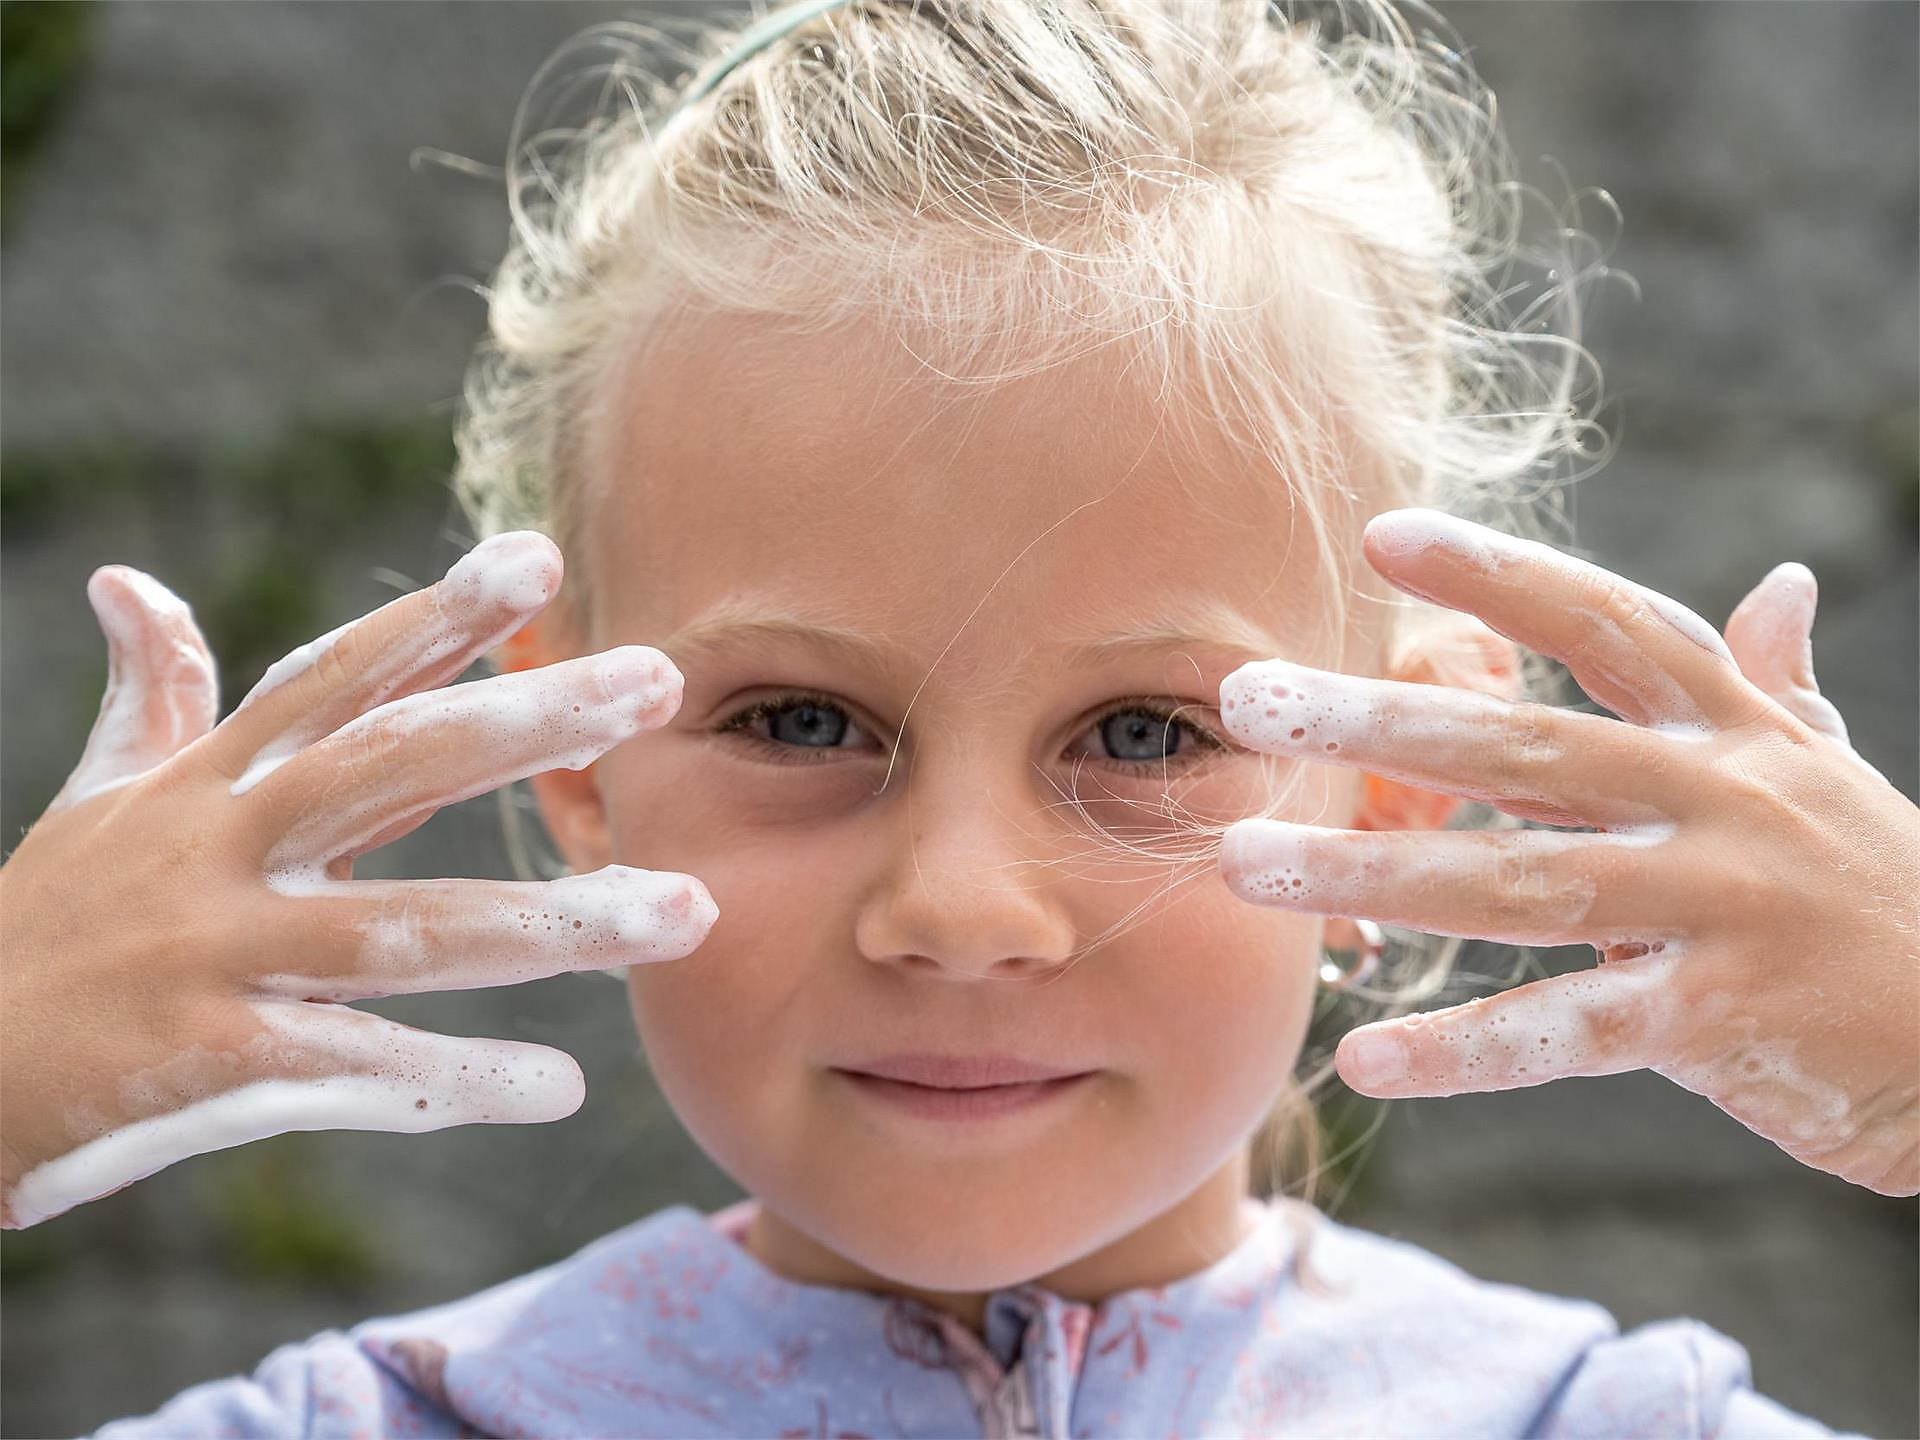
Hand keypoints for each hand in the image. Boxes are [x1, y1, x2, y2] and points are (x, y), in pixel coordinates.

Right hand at [0, 534, 716, 1228]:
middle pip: (393, 767)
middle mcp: (218, 852)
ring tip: (687, 914)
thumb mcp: (96, 803)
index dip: (438, 617)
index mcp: (207, 785)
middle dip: (528, 722)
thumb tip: (124, 581)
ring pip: (406, 930)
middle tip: (658, 680)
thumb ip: (150, 698)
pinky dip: (456, 1082)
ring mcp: (213, 955)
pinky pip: (355, 1071)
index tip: (541, 558)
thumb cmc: (39, 930)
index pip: (339, 680)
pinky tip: (561, 1087)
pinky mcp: (204, 1061)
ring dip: (553, 923)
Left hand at [1216, 509, 1918, 1196]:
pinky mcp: (1723, 1020)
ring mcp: (1724, 908)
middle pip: (1525, 747)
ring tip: (1242, 864)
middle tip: (1244, 700)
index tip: (1379, 535)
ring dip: (1370, 877)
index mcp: (1739, 729)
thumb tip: (1783, 583)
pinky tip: (1364, 1060)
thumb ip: (1779, 683)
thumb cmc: (1883, 894)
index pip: (1607, 624)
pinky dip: (1466, 1052)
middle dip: (1377, 721)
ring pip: (1520, 885)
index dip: (1499, 573)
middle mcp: (1726, 800)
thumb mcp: (1831, 774)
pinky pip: (1571, 1034)